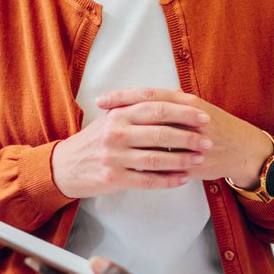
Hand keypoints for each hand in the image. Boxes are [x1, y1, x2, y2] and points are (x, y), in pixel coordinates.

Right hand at [50, 94, 210, 198]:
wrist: (65, 166)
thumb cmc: (95, 140)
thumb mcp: (112, 117)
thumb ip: (141, 106)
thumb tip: (178, 94)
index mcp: (118, 113)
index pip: (156, 107)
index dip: (182, 112)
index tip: (203, 116)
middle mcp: (115, 132)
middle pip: (159, 131)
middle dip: (188, 135)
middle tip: (208, 140)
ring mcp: (114, 156)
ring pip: (156, 157)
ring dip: (182, 159)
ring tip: (199, 159)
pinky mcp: (114, 178)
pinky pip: (147, 180)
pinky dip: (168, 180)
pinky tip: (183, 178)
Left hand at [95, 88, 273, 189]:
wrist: (242, 148)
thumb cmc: (214, 125)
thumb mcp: (193, 107)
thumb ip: (169, 103)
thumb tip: (140, 98)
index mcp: (185, 101)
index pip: (148, 95)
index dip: (123, 97)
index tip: (101, 100)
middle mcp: (187, 117)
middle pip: (148, 115)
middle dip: (121, 118)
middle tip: (99, 121)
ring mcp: (191, 141)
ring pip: (156, 142)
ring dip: (131, 144)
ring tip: (109, 145)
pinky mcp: (194, 162)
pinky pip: (168, 165)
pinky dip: (149, 167)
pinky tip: (130, 167)